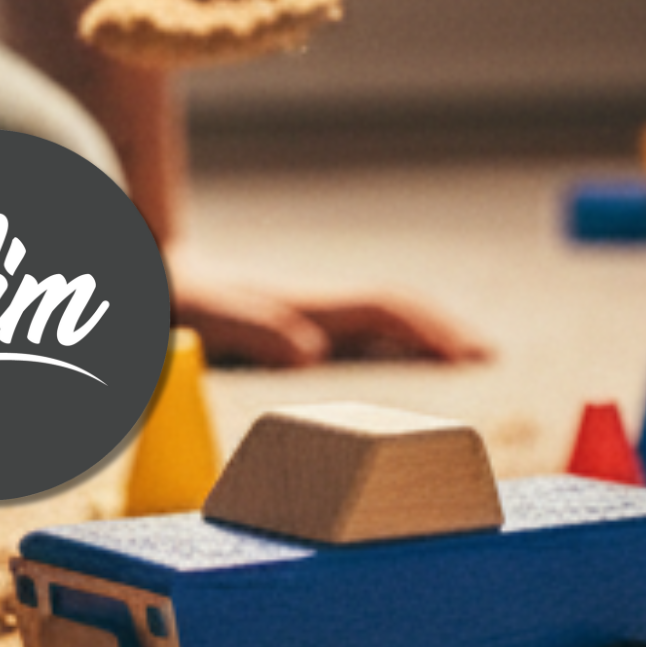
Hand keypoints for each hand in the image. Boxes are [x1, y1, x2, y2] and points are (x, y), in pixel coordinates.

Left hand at [174, 270, 492, 368]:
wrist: (154, 275)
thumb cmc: (183, 301)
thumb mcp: (212, 314)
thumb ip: (255, 329)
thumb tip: (309, 355)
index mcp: (308, 306)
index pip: (384, 311)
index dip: (427, 331)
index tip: (467, 356)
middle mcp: (319, 307)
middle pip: (397, 311)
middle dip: (444, 331)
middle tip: (491, 361)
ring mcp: (313, 315)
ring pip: (385, 320)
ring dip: (427, 337)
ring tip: (468, 366)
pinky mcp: (301, 329)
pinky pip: (363, 335)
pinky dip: (396, 346)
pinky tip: (404, 371)